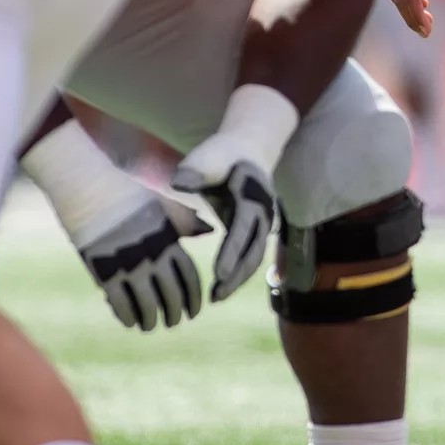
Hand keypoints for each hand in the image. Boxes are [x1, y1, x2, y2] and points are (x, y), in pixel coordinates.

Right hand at [76, 190, 211, 331]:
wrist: (89, 188)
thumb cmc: (127, 194)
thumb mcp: (162, 205)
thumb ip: (185, 221)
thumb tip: (209, 229)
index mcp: (169, 240)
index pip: (189, 278)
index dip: (193, 299)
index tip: (193, 312)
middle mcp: (152, 255)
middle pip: (171, 295)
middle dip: (174, 314)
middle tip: (174, 323)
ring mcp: (128, 265)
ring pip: (147, 305)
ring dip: (151, 320)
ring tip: (151, 326)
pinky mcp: (104, 272)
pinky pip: (120, 304)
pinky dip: (127, 317)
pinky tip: (130, 323)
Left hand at [171, 144, 276, 302]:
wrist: (248, 147)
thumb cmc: (223, 152)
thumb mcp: (209, 156)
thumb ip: (196, 170)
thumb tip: (180, 185)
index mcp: (253, 196)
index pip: (243, 229)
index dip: (232, 253)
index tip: (219, 275)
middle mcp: (264, 211)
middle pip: (254, 250)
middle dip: (236, 276)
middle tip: (215, 296)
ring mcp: (264, 221)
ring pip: (254, 257)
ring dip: (238, 279)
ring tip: (216, 297)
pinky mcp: (257, 228)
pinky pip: (250, 255)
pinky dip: (238, 272)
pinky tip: (221, 286)